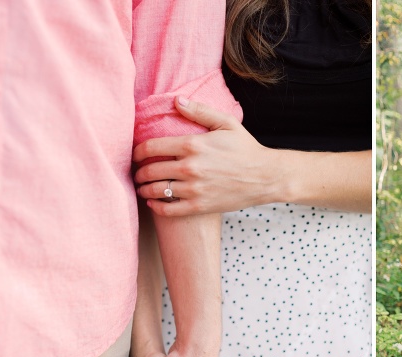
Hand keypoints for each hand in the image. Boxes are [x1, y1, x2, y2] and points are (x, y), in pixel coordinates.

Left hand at [134, 97, 280, 216]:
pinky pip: (168, 209)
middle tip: (137, 173)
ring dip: (144, 189)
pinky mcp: (200, 206)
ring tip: (142, 188)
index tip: (135, 155)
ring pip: (156, 190)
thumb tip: (176, 100)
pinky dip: (156, 206)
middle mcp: (190, 167)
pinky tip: (154, 202)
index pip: (150, 148)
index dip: (137, 152)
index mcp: (192, 145)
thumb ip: (199, 111)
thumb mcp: (226, 124)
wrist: (266, 177)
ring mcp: (194, 189)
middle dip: (138, 172)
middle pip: (149, 170)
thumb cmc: (246, 149)